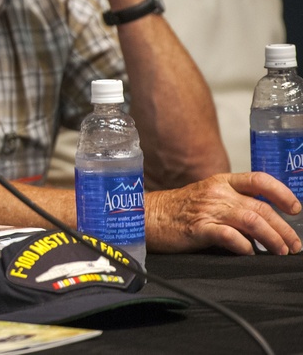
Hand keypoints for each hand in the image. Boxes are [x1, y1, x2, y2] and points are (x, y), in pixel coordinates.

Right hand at [146, 172, 302, 254]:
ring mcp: (207, 210)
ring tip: (280, 251)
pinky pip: (229, 236)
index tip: (295, 209)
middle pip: (261, 207)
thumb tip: (262, 227)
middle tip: (294, 245)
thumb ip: (233, 206)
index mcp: (221, 182)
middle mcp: (217, 193)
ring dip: (272, 238)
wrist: (146, 216)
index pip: (259, 180)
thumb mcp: (207, 198)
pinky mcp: (197, 228)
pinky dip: (244, 246)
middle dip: (284, 228)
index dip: (281, 193)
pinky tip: (249, 252)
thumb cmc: (176, 210)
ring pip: (251, 221)